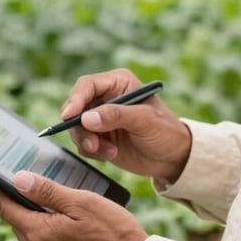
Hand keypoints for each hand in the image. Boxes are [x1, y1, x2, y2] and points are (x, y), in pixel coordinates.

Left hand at [0, 171, 146, 240]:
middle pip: (15, 219)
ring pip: (29, 231)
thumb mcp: (82, 203)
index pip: (4, 206)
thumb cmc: (114, 232)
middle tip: (9, 174)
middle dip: (11, 197)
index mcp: (38, 235)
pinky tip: (56, 214)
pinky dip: (42, 226)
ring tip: (36, 191)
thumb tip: (17, 179)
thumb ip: (47, 192)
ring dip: (30, 212)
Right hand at [62, 68, 191, 183]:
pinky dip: (92, 151)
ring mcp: (100, 117)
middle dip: (80, 127)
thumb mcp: (144, 121)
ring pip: (76, 127)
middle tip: (92, 144)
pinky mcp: (98, 136)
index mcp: (118, 83)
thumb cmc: (165, 131)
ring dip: (87, 142)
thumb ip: (116, 116)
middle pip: (76, 106)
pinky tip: (111, 154)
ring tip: (108, 152)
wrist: (172, 158)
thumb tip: (86, 118)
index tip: (69, 116)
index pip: (87, 85)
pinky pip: (82, 142)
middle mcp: (106, 97)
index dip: (75, 99)